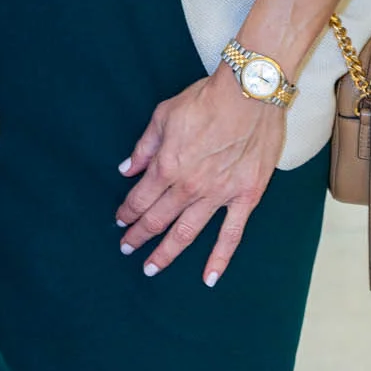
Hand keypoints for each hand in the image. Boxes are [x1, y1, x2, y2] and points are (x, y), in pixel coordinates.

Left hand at [115, 68, 285, 283]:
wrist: (250, 93)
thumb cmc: (206, 99)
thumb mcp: (164, 115)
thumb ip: (144, 147)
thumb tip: (126, 169)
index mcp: (167, 165)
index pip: (140, 198)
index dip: (127, 213)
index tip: (120, 221)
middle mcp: (189, 186)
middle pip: (158, 219)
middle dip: (139, 236)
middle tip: (127, 249)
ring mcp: (218, 195)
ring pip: (187, 233)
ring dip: (166, 253)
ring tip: (151, 269)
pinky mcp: (245, 197)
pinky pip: (231, 234)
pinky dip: (219, 259)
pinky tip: (209, 278)